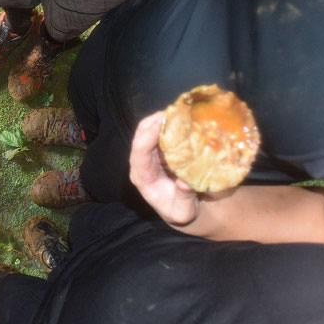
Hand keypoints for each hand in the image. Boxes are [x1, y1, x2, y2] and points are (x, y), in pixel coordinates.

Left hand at [129, 111, 198, 225]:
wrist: (182, 209)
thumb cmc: (179, 211)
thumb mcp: (183, 212)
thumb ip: (184, 198)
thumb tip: (184, 182)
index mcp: (142, 176)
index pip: (139, 152)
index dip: (148, 136)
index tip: (162, 123)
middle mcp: (142, 162)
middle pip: (141, 135)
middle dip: (155, 121)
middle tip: (176, 111)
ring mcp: (151, 154)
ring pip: (150, 129)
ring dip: (163, 119)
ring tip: (181, 111)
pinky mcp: (161, 149)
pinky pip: (162, 131)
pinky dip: (171, 123)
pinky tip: (185, 118)